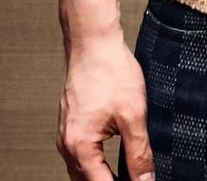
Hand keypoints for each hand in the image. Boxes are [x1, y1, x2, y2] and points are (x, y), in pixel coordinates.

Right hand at [56, 30, 153, 180]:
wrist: (93, 41)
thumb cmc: (110, 71)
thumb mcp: (133, 115)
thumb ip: (139, 153)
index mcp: (80, 147)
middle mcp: (67, 143)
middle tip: (136, 179)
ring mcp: (66, 132)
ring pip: (81, 170)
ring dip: (101, 175)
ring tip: (126, 174)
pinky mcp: (70, 121)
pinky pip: (79, 153)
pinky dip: (94, 161)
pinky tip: (111, 156)